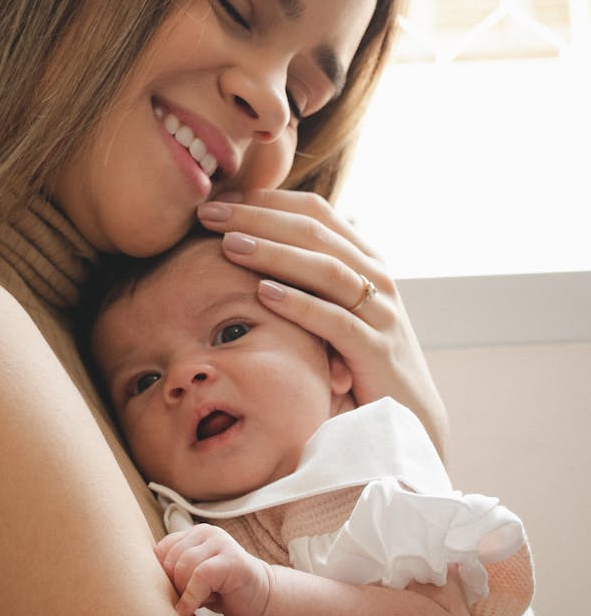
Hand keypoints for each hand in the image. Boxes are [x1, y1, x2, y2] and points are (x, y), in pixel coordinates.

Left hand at [154, 524, 271, 615]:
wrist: (261, 598)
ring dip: (183, 591)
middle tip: (186, 600)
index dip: (160, 576)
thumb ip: (175, 571)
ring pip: (183, 567)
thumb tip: (141, 582)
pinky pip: (200, 576)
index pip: (161, 550)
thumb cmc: (223, 590)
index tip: (171, 593)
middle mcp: (206, 533)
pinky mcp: (231, 561)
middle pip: (170, 560)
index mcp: (194, 533)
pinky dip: (191, 597)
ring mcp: (220, 544)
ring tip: (196, 601)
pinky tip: (190, 609)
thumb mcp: (194, 577)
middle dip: (173, 585)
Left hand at [198, 189, 448, 458]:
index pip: (314, 212)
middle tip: (208, 214)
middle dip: (257, 218)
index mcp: (363, 258)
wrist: (406, 415)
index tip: (219, 199)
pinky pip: (335, 321)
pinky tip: (263, 293)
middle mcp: (375, 276)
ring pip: (324, 269)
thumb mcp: (335, 308)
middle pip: (313, 232)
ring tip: (229, 245)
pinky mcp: (375, 350)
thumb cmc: (358, 358)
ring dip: (274, 253)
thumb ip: (307, 275)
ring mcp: (379, 311)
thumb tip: (252, 240)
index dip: (266, 201)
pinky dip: (299, 304)